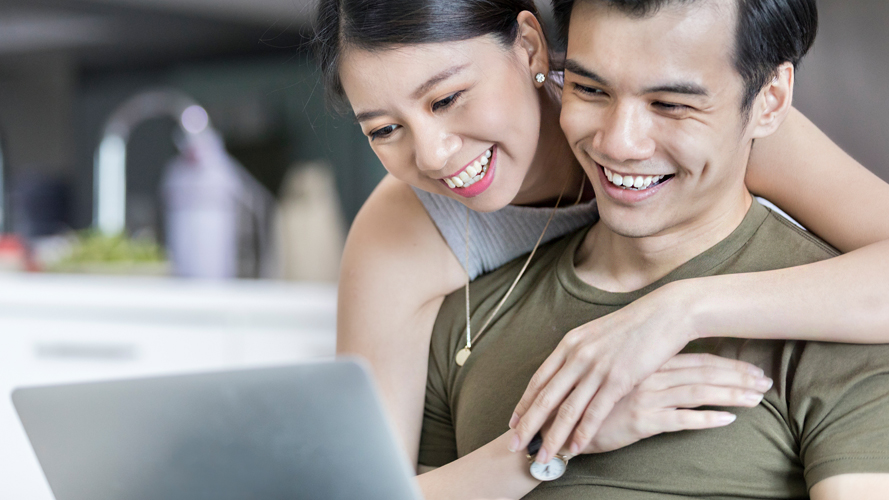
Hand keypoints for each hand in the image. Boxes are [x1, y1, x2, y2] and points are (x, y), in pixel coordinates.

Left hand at [508, 282, 762, 459]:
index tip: (512, 422)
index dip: (524, 404)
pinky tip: (574, 449)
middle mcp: (577, 356)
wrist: (665, 314)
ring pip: (566, 410)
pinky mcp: (618, 379)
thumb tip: (567, 371)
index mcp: (569, 343)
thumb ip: (580, 353)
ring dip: (552, 437)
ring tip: (543, 458)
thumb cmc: (634, 326)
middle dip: (528, 426)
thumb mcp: (597, 334)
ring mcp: (596, 368)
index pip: (538, 379)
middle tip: (514, 447)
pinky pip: (595, 412)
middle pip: (545, 398)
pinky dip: (582, 434)